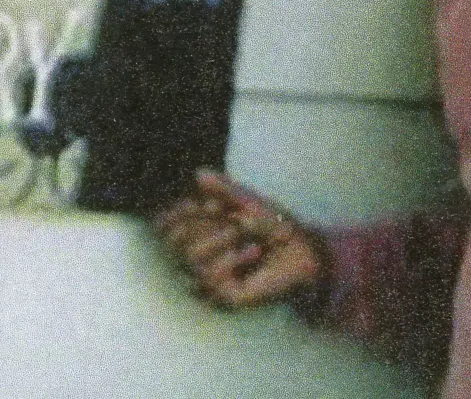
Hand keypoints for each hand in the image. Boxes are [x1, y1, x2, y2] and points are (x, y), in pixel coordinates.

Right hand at [152, 170, 326, 308]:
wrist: (304, 252)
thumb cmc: (275, 225)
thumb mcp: (248, 202)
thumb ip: (224, 189)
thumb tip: (199, 173)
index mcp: (198, 238)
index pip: (166, 232)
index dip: (173, 217)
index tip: (193, 203)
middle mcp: (198, 263)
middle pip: (174, 245)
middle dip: (199, 225)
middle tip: (226, 216)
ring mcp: (210, 283)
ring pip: (191, 261)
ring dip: (217, 239)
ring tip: (240, 231)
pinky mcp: (224, 298)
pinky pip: (211, 279)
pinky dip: (232, 259)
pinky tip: (253, 251)